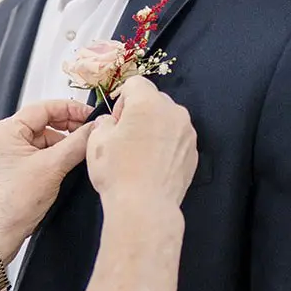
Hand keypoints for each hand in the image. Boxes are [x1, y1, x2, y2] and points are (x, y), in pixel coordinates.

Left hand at [0, 99, 98, 259]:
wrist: (2, 232)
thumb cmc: (18, 200)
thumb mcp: (53, 167)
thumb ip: (77, 143)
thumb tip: (97, 126)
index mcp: (6, 130)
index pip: (43, 108)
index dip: (70, 109)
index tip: (92, 115)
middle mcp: (4, 136)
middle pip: (44, 121)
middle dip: (69, 126)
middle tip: (92, 132)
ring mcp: (9, 151)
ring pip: (45, 137)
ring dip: (65, 142)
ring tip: (84, 150)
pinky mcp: (16, 165)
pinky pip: (41, 151)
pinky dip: (58, 154)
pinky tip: (72, 161)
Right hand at [86, 76, 197, 208]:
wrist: (145, 207)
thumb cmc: (118, 172)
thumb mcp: (97, 141)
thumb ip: (104, 123)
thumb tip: (110, 123)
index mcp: (148, 103)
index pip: (136, 83)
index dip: (122, 100)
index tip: (116, 121)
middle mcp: (173, 113)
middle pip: (154, 100)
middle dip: (139, 113)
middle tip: (126, 137)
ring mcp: (187, 133)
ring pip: (168, 120)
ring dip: (154, 128)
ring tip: (140, 153)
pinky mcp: (193, 153)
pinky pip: (177, 139)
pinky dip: (166, 145)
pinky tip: (152, 165)